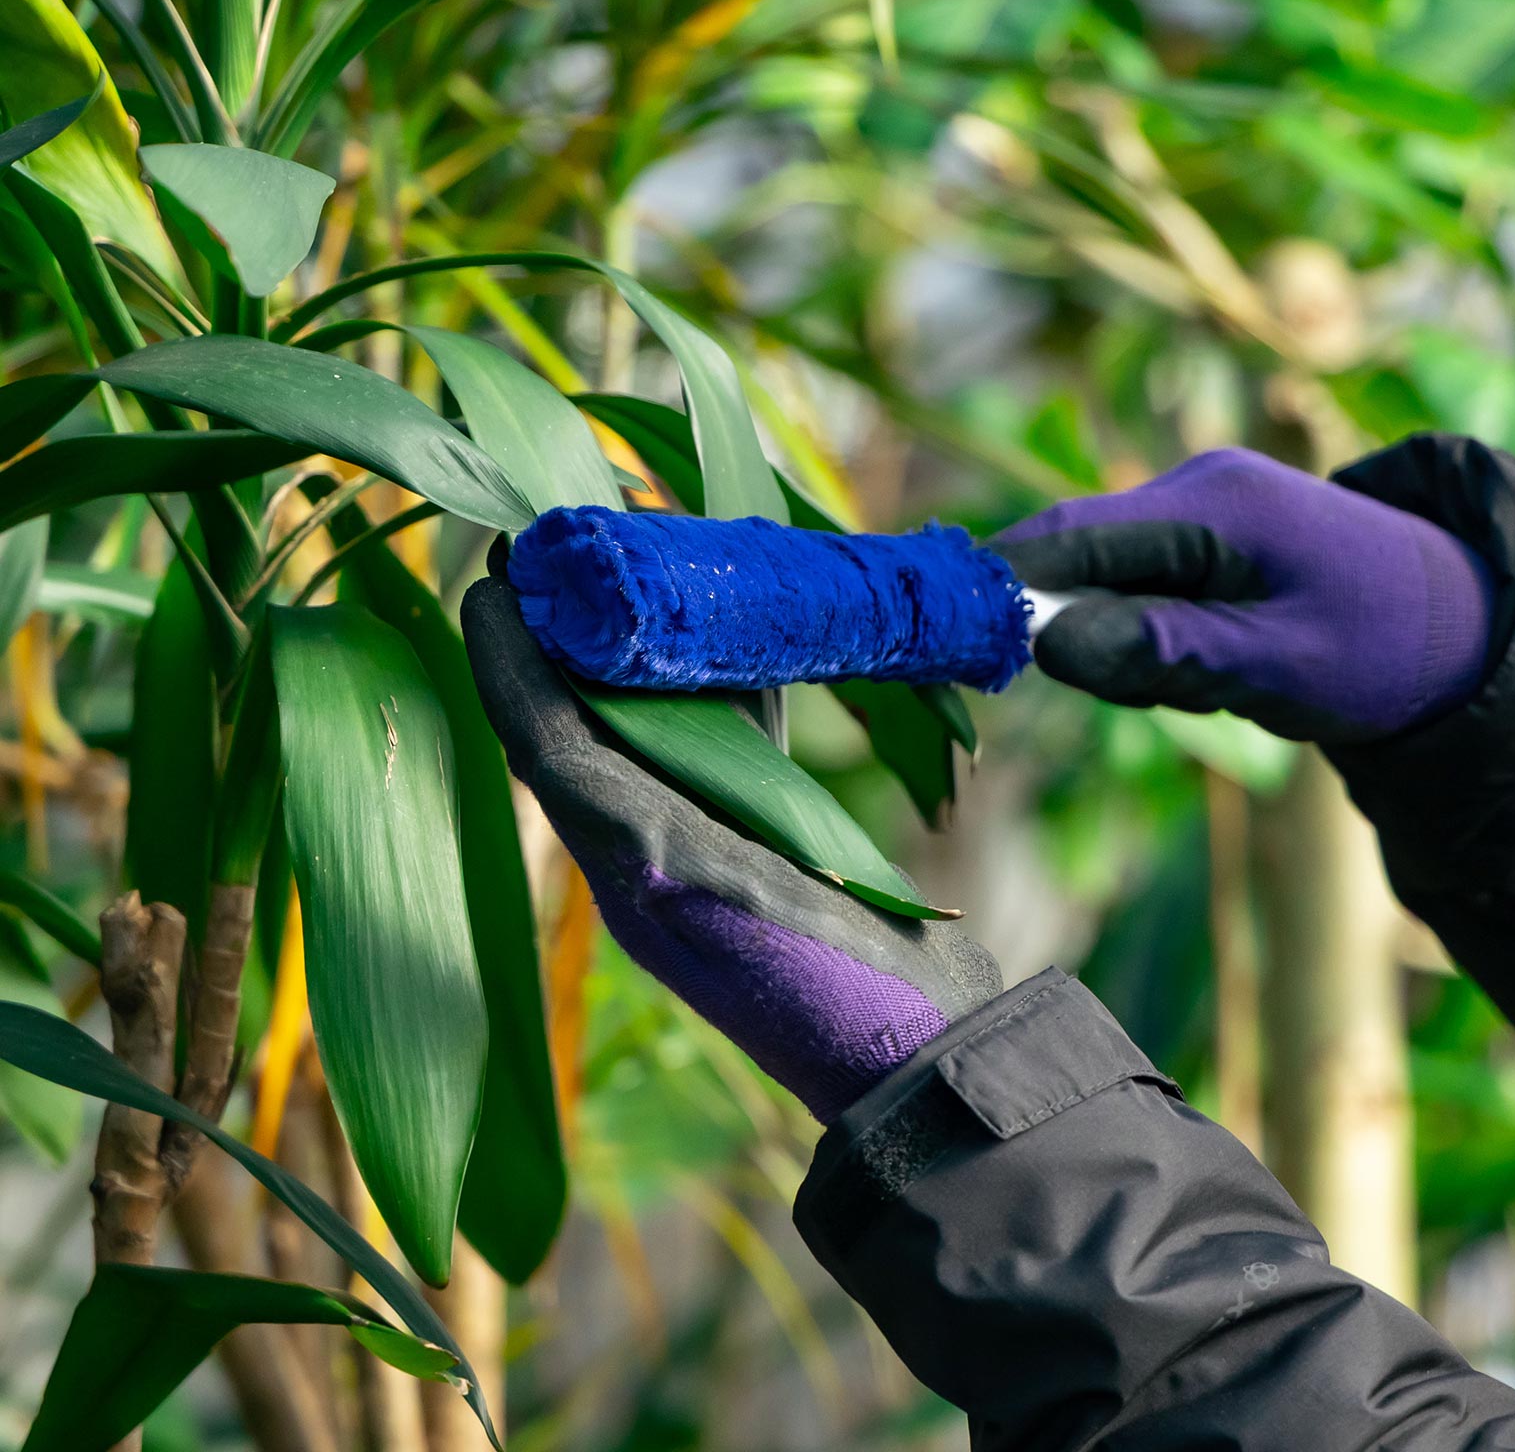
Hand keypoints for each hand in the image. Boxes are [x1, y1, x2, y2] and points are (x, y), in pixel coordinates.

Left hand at [461, 559, 1001, 1125]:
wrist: (919, 1057)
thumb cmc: (823, 987)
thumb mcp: (712, 897)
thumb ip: (635, 823)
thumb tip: (552, 729)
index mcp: (626, 867)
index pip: (543, 743)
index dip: (510, 660)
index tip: (495, 579)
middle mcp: (651, 858)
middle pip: (589, 726)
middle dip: (568, 640)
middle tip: (569, 555)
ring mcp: (710, 854)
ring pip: (658, 733)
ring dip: (641, 658)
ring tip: (641, 576)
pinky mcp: (766, 852)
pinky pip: (729, 756)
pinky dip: (722, 698)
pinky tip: (736, 645)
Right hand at [992, 446, 1497, 744]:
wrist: (1463, 632)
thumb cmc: (1378, 649)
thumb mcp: (1276, 663)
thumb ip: (1164, 651)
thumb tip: (1049, 645)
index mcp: (1214, 503)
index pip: (1072, 536)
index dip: (1000, 580)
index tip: (939, 626)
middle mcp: (1196, 489)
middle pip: (1075, 552)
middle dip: (1053, 618)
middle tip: (1060, 672)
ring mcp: (1200, 512)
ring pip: (1101, 576)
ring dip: (1104, 636)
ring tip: (1177, 682)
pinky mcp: (1205, 542)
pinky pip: (1135, 586)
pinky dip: (1134, 632)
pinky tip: (1190, 665)